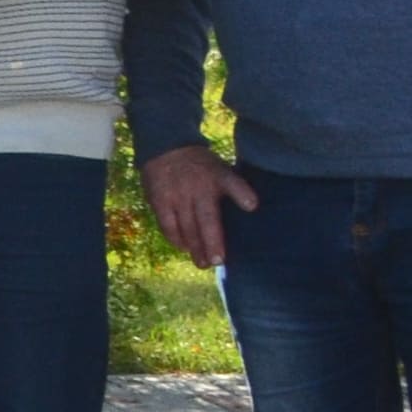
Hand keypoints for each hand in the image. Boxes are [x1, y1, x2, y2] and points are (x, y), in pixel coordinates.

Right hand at [142, 143, 253, 270]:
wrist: (165, 148)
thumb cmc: (201, 166)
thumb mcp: (222, 169)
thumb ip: (235, 188)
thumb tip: (251, 210)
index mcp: (217, 177)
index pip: (232, 185)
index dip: (242, 195)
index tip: (252, 206)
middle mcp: (197, 188)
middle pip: (206, 219)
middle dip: (212, 242)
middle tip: (217, 261)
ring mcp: (176, 195)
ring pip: (186, 226)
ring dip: (194, 247)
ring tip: (202, 264)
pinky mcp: (159, 201)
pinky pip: (167, 224)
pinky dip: (175, 238)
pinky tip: (183, 248)